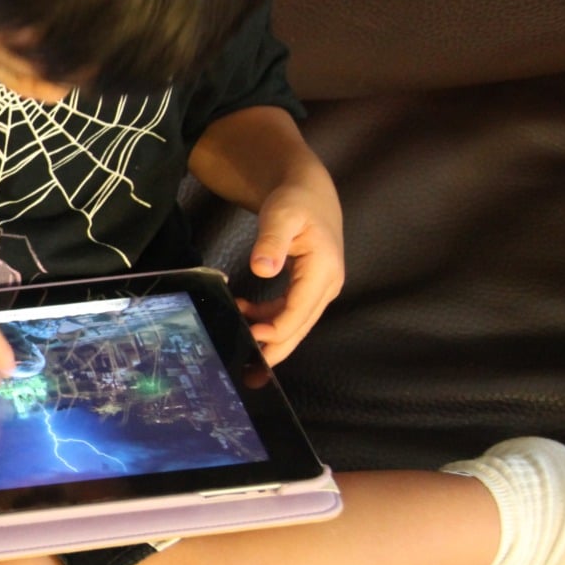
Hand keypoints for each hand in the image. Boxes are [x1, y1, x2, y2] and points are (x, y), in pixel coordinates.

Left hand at [236, 177, 344, 366]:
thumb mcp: (281, 215)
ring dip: (269, 336)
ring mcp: (319, 289)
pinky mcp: (309, 288)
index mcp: (323, 270)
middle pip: (300, 327)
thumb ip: (271, 241)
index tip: (251, 338)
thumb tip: (262, 267)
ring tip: (238, 340)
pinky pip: (289, 312)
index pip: (299, 311)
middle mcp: (326, 285)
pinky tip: (245, 314)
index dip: (276, 330)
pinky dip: (268, 319)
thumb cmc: (295, 201)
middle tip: (249, 373)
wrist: (308, 191)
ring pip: (295, 324)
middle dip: (275, 350)